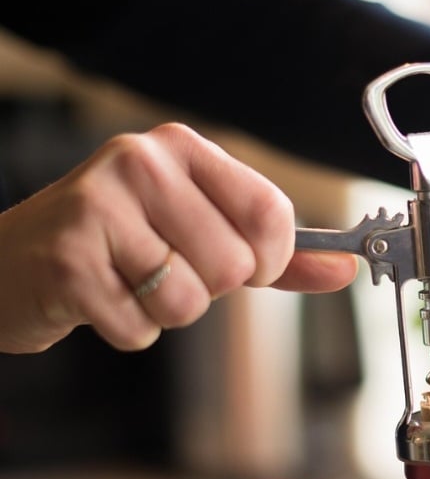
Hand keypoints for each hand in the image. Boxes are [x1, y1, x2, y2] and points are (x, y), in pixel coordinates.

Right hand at [0, 123, 356, 352]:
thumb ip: (278, 253)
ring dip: (166, 311)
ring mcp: (98, 206)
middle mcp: (141, 162)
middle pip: (234, 264)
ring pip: (190, 300)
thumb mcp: (202, 230)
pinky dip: (128, 329)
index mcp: (183, 148)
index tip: (248, 266)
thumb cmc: (120, 243)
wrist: (11, 261)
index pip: (271, 212)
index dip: (270, 259)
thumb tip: (346, 268)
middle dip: (210, 288)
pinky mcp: (67, 259)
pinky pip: (142, 328)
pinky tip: (100, 297)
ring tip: (130, 280)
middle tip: (164, 269)